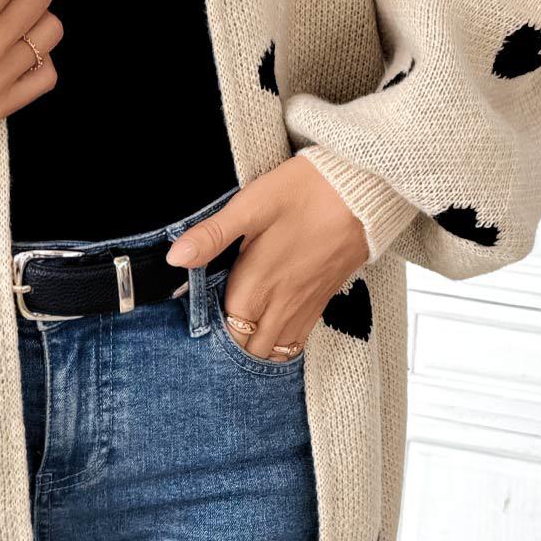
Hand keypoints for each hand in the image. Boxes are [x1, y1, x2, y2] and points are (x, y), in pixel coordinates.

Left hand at [165, 154, 368, 359]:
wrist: (365, 191)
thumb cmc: (306, 191)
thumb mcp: (251, 205)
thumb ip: (212, 236)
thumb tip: (175, 258)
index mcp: (258, 283)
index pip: (226, 330)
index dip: (210, 330)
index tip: (199, 317)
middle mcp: (282, 304)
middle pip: (251, 350)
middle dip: (232, 346)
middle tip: (217, 326)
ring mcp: (306, 305)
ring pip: (277, 350)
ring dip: (257, 348)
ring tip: (240, 333)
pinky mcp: (324, 300)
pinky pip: (299, 340)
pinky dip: (282, 343)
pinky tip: (271, 328)